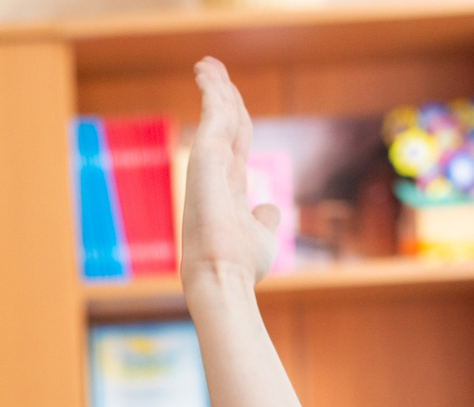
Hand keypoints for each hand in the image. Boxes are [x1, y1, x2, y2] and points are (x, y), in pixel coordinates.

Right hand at [176, 58, 278, 289]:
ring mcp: (208, 163)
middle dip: (220, 93)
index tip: (228, 95)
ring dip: (213, 85)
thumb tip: (269, 210)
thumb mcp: (262, 236)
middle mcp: (215, 171)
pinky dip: (211, 92)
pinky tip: (209, 74)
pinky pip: (212, 115)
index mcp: (227, 185)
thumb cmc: (241, 263)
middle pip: (223, 121)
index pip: (234, 141)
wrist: (223, 275)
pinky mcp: (203, 157)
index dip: (233, 115)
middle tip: (211, 67)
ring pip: (216, 114)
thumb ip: (265, 218)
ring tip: (207, 63)